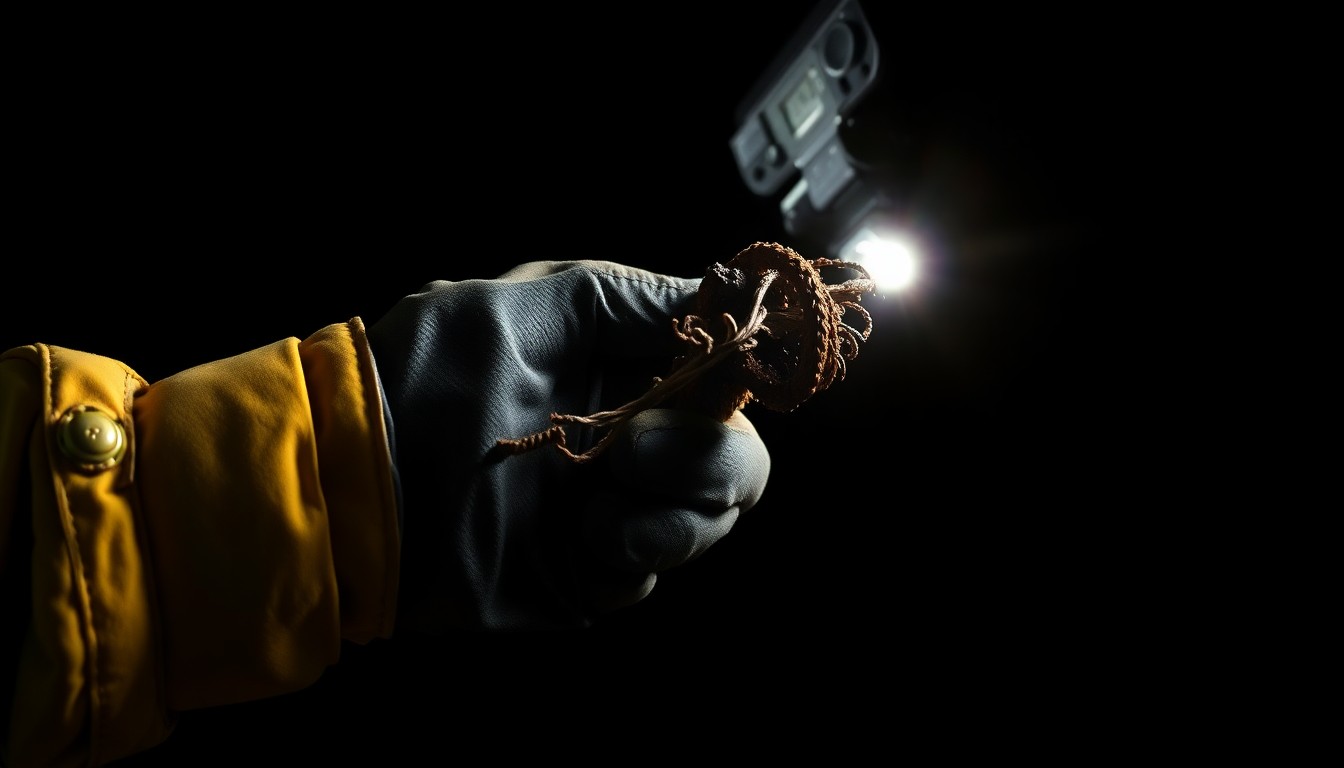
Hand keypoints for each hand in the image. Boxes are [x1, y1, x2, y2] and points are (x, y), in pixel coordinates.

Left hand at [366, 260, 770, 630]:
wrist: (354, 494)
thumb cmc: (425, 382)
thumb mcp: (519, 306)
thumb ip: (625, 298)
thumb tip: (721, 288)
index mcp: (616, 366)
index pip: (723, 373)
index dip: (746, 377)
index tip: (739, 380)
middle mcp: (627, 434)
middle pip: (737, 454)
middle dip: (710, 457)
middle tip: (636, 454)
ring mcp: (611, 505)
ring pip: (711, 516)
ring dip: (675, 512)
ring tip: (596, 510)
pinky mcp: (589, 571)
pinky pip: (653, 570)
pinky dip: (634, 553)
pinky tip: (585, 540)